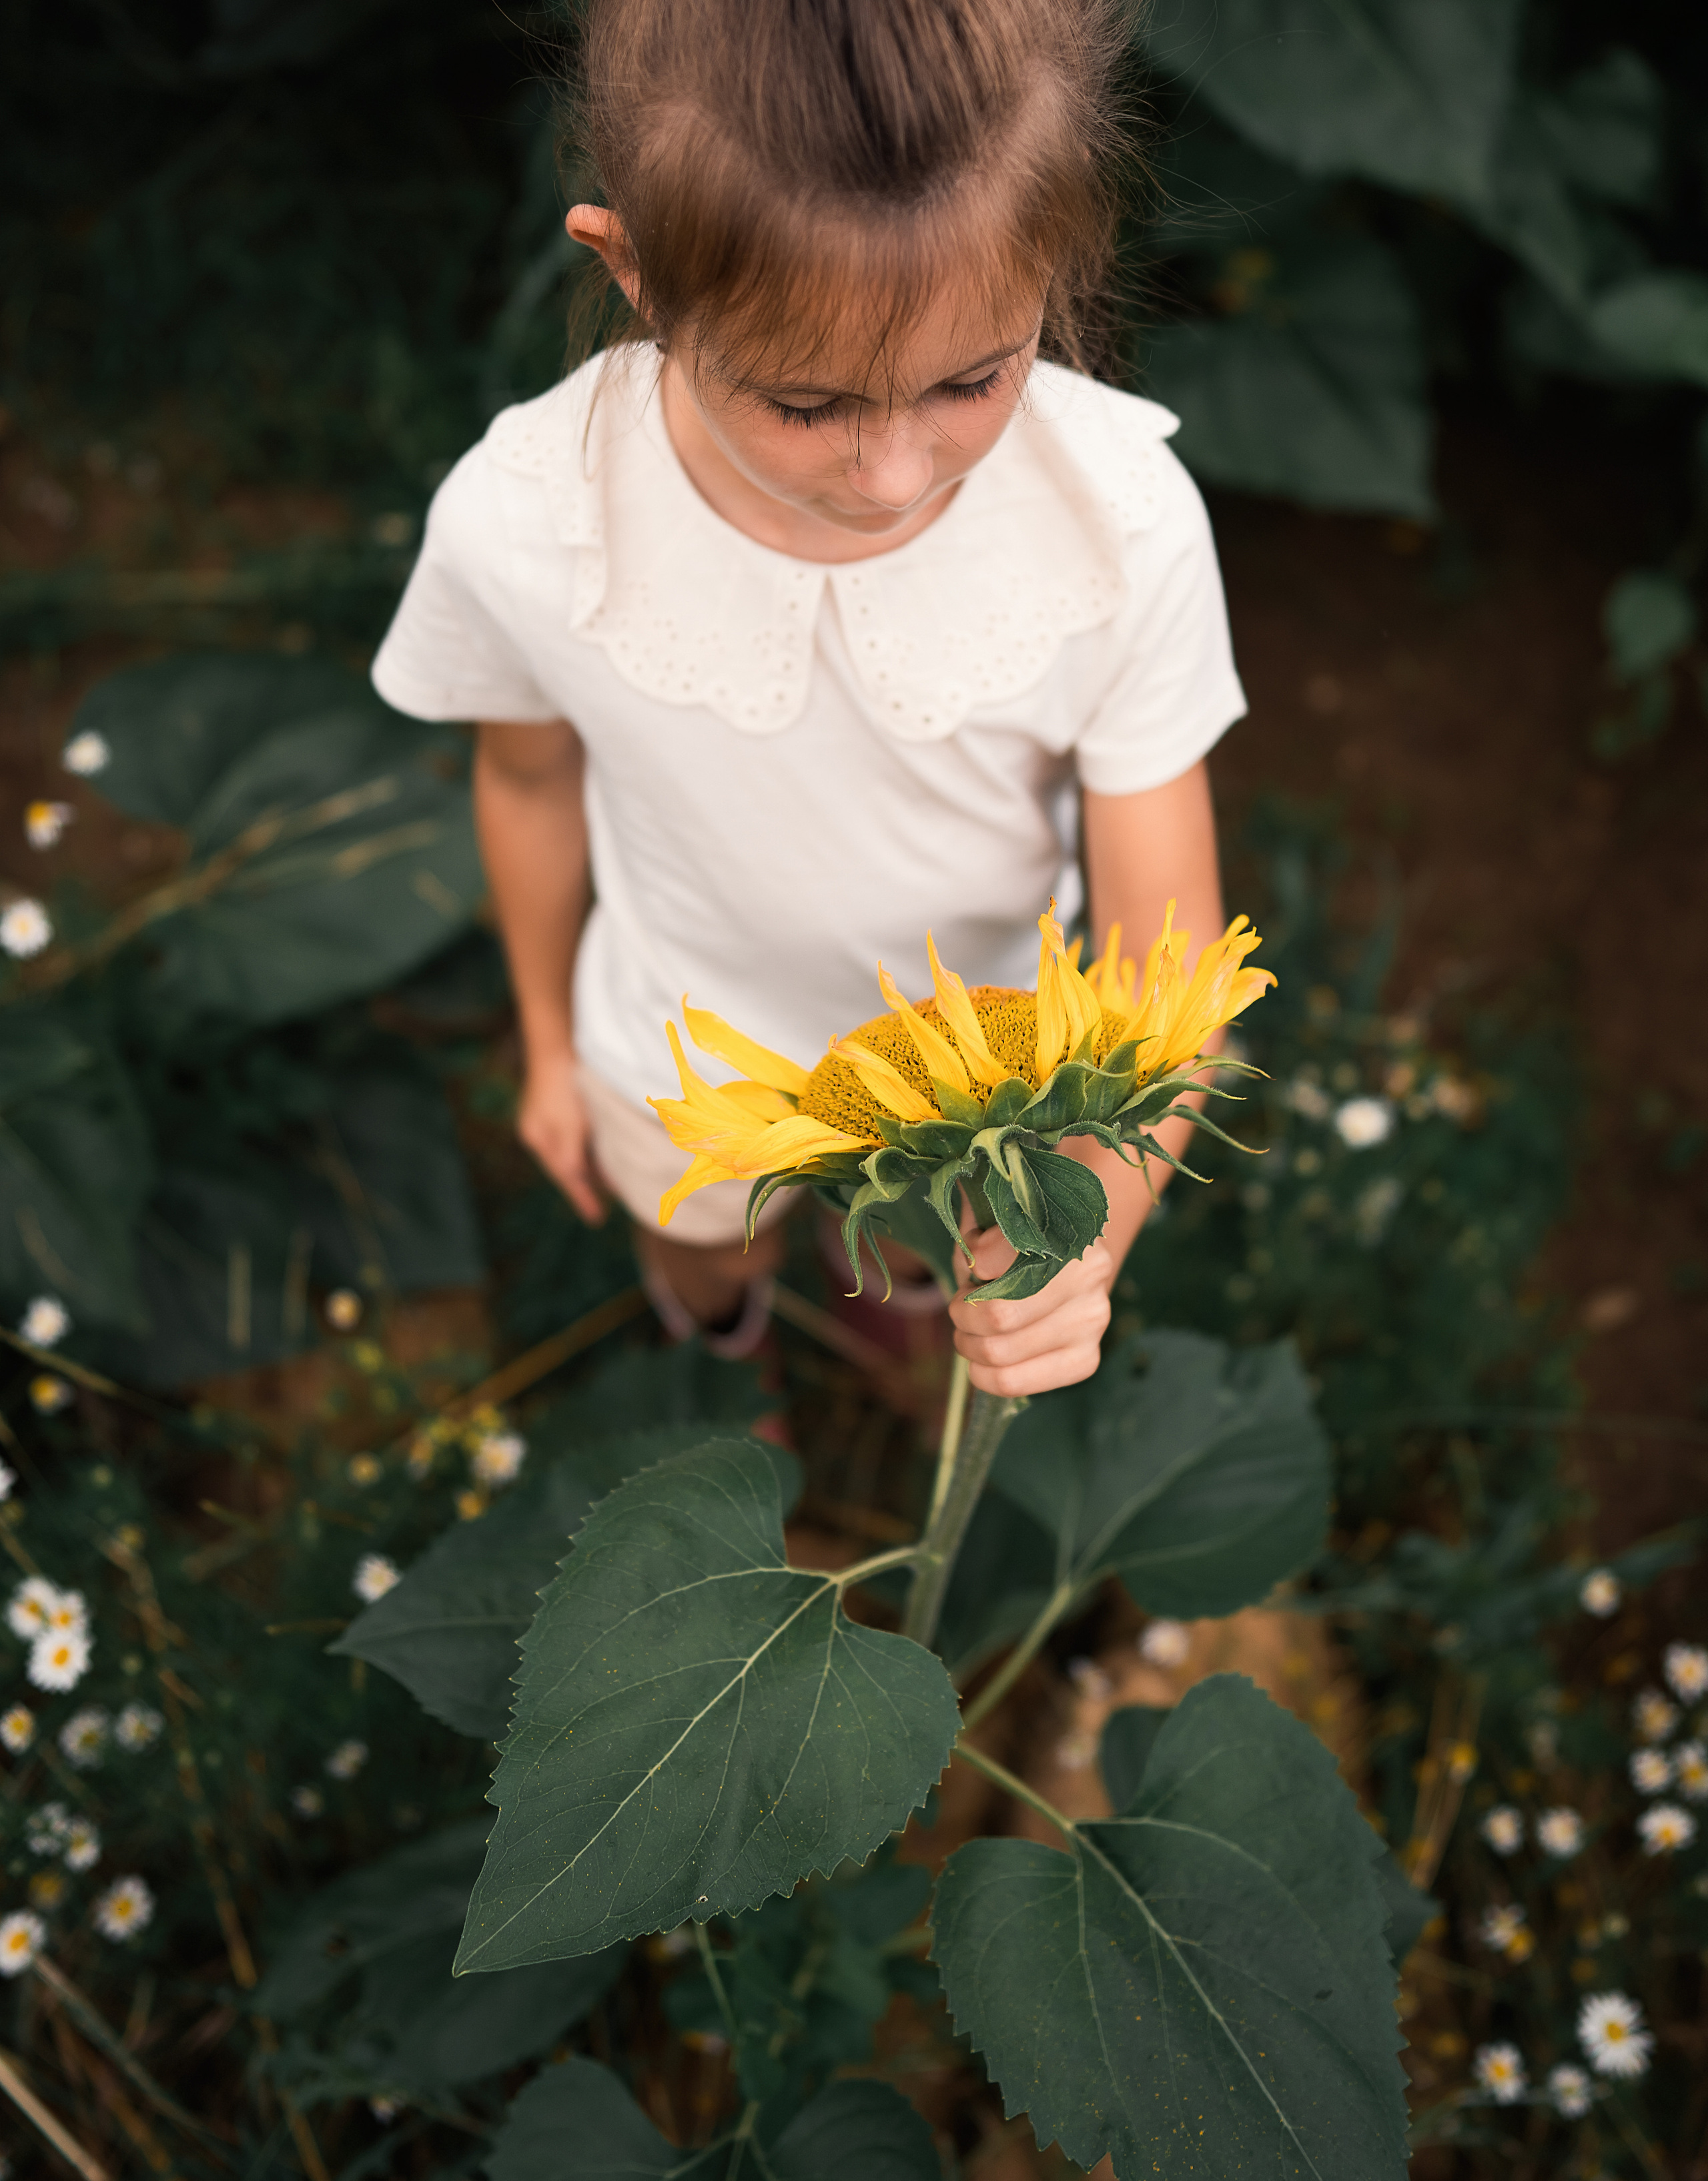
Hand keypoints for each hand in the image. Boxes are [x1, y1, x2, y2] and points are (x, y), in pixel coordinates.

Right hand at [517, 1049, 606, 1224]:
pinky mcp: (563, 1102)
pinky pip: (579, 1134)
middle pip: (569, 1165)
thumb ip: (573, 1159)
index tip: (597, 1220)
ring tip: (617, 1177)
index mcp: (538, 1139)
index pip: (566, 1176)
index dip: (583, 1198)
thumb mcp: (570, 1129)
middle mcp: (541, 1130)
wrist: (559, 1042)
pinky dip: (593, 1144)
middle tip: (615, 1197)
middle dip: (590, 1181)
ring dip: (594, 1163)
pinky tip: (608, 1146)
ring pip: (575, 1149)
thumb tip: (580, 1182)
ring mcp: (549, 1115)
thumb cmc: (565, 1087)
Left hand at [948, 1222, 1113, 1396]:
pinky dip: (986, 1375)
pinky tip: (986, 1360)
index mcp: (1064, 1233)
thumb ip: (978, 1240)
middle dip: (963, 1316)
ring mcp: (1093, 1322)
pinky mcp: (1086, 1359)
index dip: (968, 1268)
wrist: (1067, 1271)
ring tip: (970, 1334)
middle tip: (961, 1309)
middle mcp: (1089, 1278)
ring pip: (1001, 1354)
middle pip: (997, 1317)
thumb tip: (976, 1265)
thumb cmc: (1019, 1246)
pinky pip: (1016, 1382)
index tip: (971, 1268)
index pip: (989, 1260)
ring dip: (970, 1347)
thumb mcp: (992, 1226)